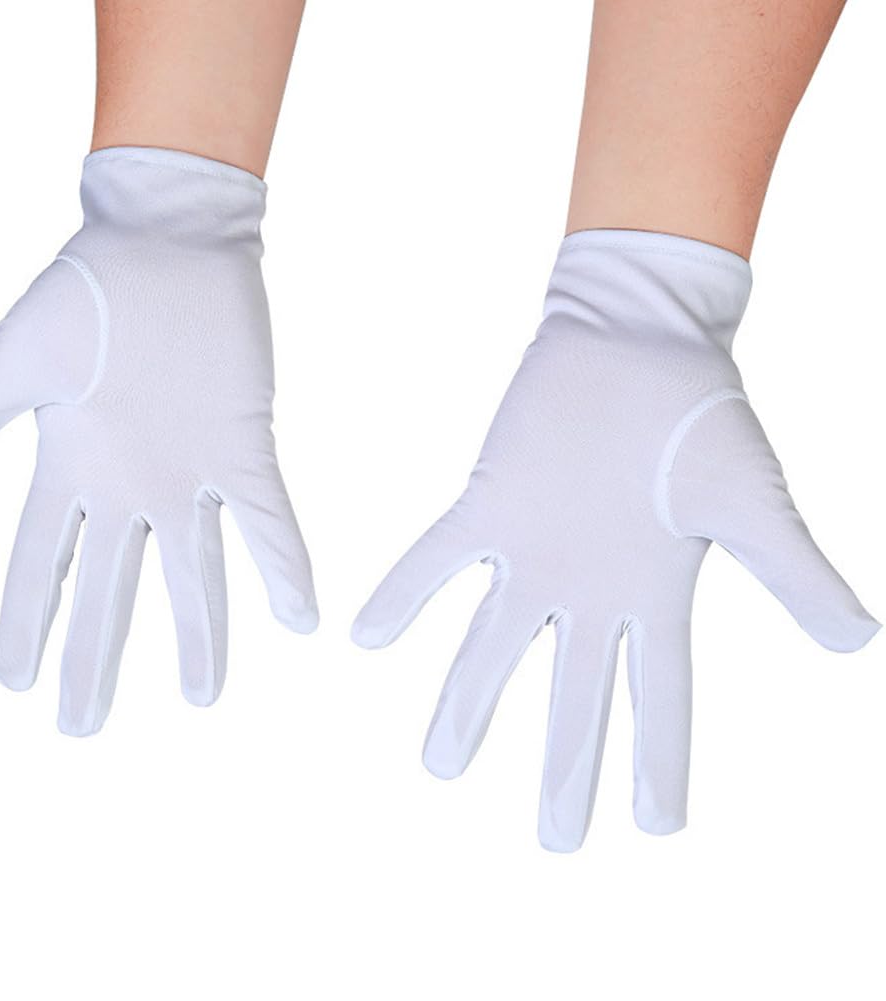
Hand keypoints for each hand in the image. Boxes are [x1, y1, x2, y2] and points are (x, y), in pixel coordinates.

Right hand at [0, 147, 317, 735]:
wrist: (166, 240)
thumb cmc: (87, 291)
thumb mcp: (17, 358)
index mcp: (70, 468)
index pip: (37, 563)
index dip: (23, 623)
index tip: (9, 681)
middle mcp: (129, 486)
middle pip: (107, 588)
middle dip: (93, 657)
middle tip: (79, 730)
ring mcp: (188, 474)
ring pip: (194, 570)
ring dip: (199, 633)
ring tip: (202, 696)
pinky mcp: (241, 449)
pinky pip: (267, 520)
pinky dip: (283, 568)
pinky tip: (299, 620)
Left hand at [352, 230, 877, 850]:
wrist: (641, 341)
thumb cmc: (701, 416)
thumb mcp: (752, 504)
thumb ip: (794, 574)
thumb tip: (859, 642)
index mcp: (652, 596)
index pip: (659, 699)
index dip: (658, 764)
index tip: (653, 829)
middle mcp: (587, 589)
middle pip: (575, 696)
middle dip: (563, 766)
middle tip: (553, 843)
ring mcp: (533, 552)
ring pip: (493, 645)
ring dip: (466, 703)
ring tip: (440, 765)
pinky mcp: (489, 505)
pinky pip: (438, 559)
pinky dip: (404, 596)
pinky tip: (366, 637)